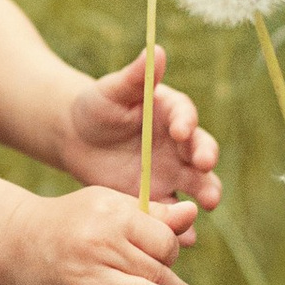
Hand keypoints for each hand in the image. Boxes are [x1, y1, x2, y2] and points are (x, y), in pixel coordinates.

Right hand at [4, 186, 222, 284]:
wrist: (16, 242)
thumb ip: (154, 214)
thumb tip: (194, 215)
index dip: (172, 251)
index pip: (163, 240)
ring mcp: (88, 277)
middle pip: (157, 269)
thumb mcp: (110, 206)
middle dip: (172, 281)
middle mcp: (101, 245)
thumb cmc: (73, 221)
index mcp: (113, 216)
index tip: (165, 257)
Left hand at [54, 49, 221, 214]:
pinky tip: (181, 235)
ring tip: (205, 204)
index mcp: (171, 111)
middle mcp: (180, 143)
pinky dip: (181, 224)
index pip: (185, 116)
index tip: (179, 130)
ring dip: (206, 194)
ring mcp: (173, 172)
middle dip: (206, 160)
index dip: (185, 123)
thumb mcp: (111, 90)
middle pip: (202, 152)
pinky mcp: (159, 196)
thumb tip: (156, 49)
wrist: (77, 138)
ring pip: (198, 184)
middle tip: (204, 168)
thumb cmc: (96, 105)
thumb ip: (135, 75)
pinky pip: (175, 212)